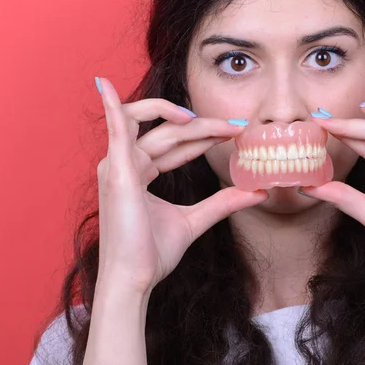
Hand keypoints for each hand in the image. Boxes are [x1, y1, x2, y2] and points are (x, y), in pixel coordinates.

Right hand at [95, 77, 267, 295]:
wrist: (134, 278)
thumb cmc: (153, 253)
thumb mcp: (195, 220)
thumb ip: (222, 203)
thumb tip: (256, 192)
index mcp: (140, 172)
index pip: (176, 143)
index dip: (205, 134)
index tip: (235, 131)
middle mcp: (127, 163)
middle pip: (171, 133)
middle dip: (206, 127)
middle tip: (237, 127)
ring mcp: (119, 164)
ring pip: (156, 126)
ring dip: (184, 118)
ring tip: (213, 123)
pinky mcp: (117, 169)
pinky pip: (115, 128)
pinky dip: (113, 105)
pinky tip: (107, 85)